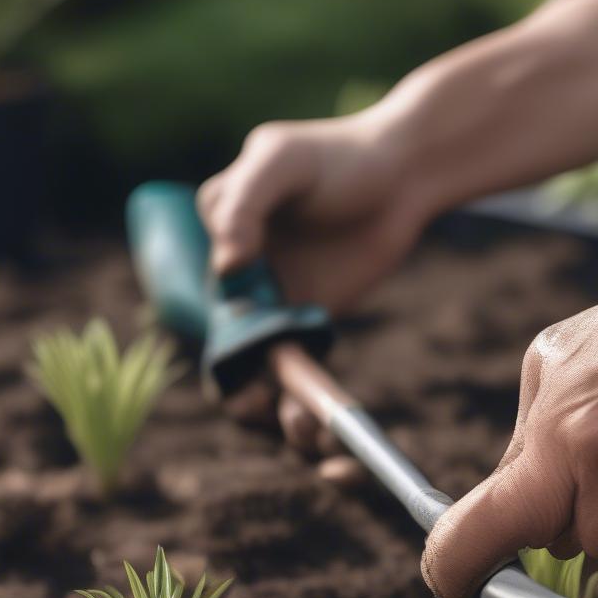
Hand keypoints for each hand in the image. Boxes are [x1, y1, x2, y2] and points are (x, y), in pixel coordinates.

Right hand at [199, 109, 428, 457]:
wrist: (399, 173)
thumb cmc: (333, 157)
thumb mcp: (281, 161)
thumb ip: (244, 205)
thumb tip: (226, 269)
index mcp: (209, 252)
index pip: (197, 319)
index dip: (220, 360)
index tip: (253, 385)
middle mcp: (234, 291)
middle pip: (229, 365)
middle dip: (249, 405)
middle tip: (281, 415)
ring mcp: (272, 313)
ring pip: (263, 384)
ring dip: (282, 422)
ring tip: (314, 435)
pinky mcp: (310, 328)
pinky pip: (301, 380)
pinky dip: (311, 413)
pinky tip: (334, 440)